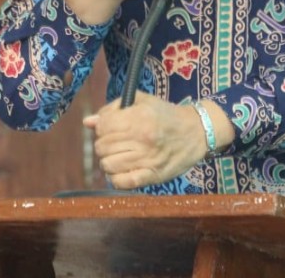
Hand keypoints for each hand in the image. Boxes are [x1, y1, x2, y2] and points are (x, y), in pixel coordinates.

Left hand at [82, 93, 205, 189]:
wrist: (196, 131)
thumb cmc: (166, 114)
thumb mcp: (142, 102)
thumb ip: (113, 108)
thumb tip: (88, 122)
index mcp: (138, 118)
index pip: (102, 127)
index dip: (101, 127)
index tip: (109, 128)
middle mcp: (141, 139)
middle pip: (102, 147)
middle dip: (104, 144)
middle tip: (115, 143)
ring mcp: (147, 159)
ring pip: (108, 165)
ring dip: (109, 161)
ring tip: (118, 156)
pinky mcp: (153, 176)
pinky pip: (122, 183)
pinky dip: (117, 178)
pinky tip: (122, 170)